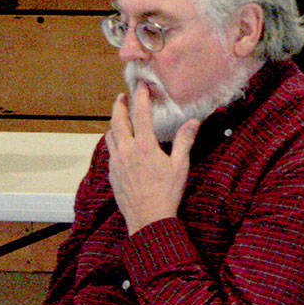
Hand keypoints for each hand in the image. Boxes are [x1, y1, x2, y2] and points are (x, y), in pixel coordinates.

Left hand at [105, 84, 199, 234]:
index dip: (140, 97)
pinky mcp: (112, 173)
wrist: (148, 218)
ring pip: (110, 136)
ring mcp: (116, 162)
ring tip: (120, 119)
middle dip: (119, 106)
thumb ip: (185, 140)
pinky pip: (110, 151)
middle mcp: (126, 151)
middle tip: (122, 96)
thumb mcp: (180, 165)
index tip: (141, 86)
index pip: (140, 114)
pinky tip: (120, 144)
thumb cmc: (167, 192)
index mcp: (144, 146)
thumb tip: (193, 122)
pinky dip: (113, 141)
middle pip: (117, 121)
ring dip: (114, 123)